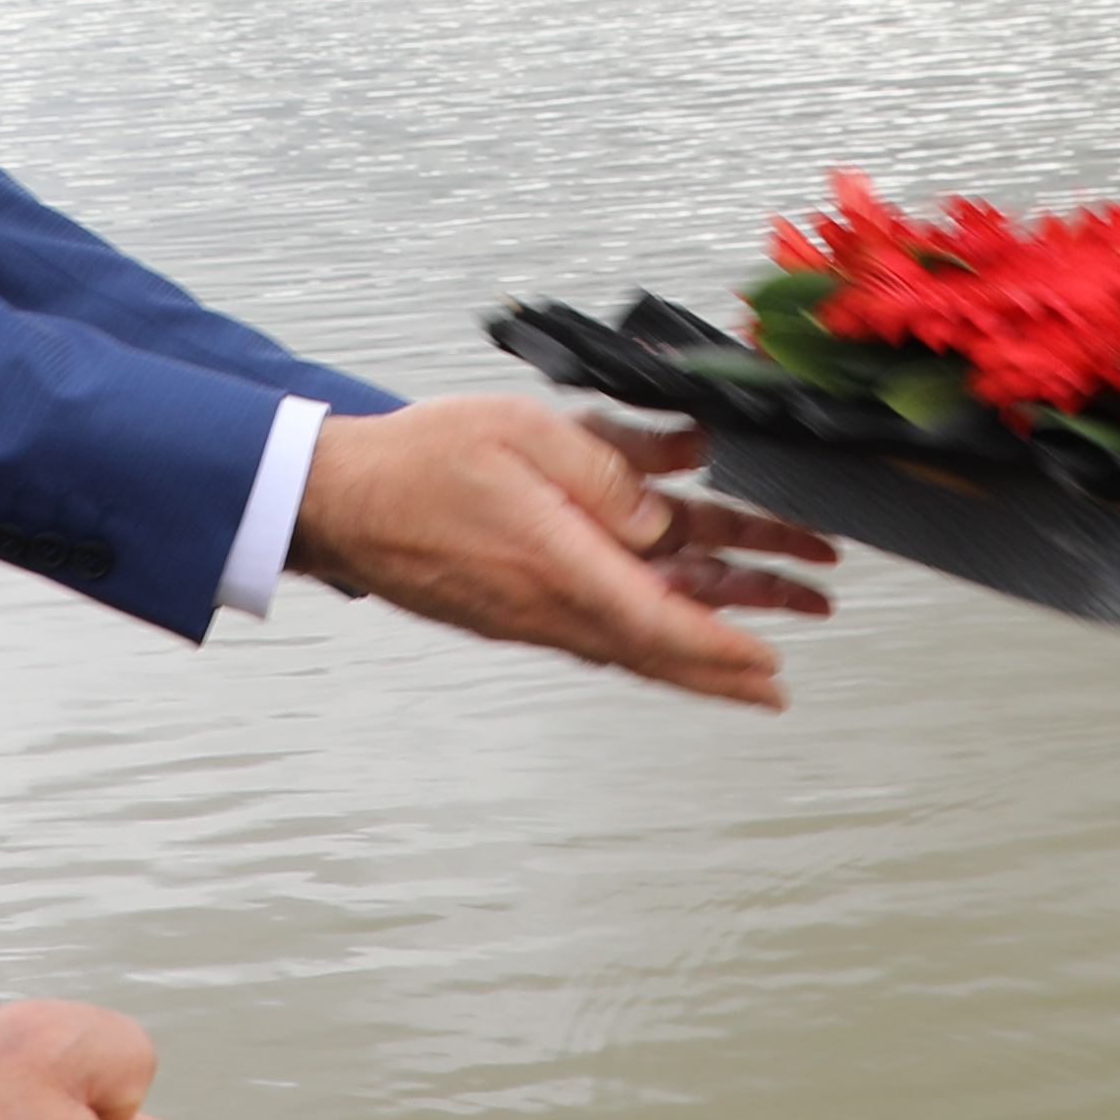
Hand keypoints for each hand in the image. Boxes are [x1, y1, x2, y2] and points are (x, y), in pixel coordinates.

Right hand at [289, 393, 836, 707]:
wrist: (341, 501)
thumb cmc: (421, 462)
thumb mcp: (523, 433)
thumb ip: (608, 463)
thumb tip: (671, 499)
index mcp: (560, 564)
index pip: (660, 626)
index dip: (724, 651)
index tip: (770, 666)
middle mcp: (551, 606)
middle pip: (658, 652)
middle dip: (729, 669)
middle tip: (779, 687)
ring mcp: (534, 616)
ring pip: (634, 643)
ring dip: (699, 648)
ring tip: (758, 652)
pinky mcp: (519, 611)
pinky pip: (601, 631)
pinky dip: (651, 635)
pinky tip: (677, 623)